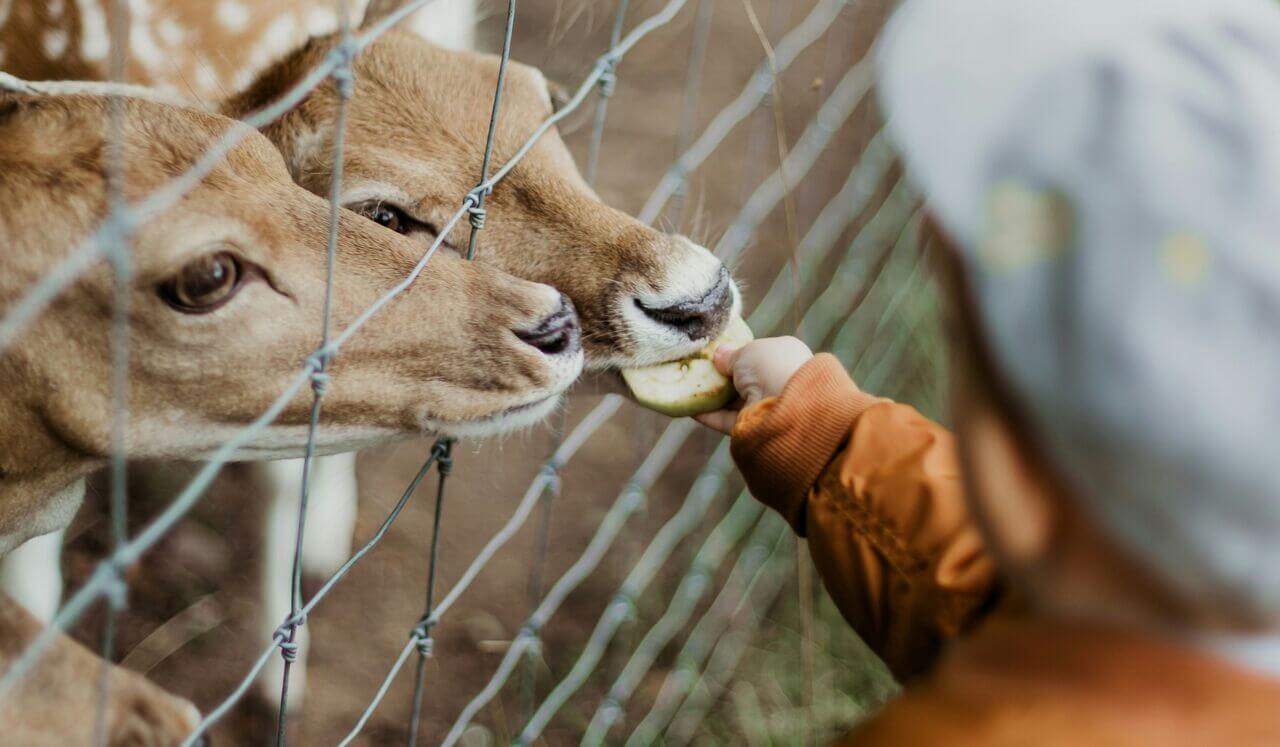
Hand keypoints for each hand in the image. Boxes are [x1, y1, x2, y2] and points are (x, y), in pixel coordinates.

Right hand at [695, 336, 812, 433]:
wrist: (788, 406)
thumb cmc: (771, 366)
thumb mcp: (746, 351)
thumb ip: (730, 355)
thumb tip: (718, 355)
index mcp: (785, 357)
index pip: (758, 356)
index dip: (737, 355)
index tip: (714, 355)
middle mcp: (778, 382)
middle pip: (743, 380)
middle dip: (720, 377)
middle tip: (694, 370)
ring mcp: (767, 407)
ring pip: (733, 401)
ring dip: (711, 396)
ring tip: (685, 387)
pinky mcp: (754, 429)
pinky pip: (727, 420)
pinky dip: (708, 414)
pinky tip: (688, 408)